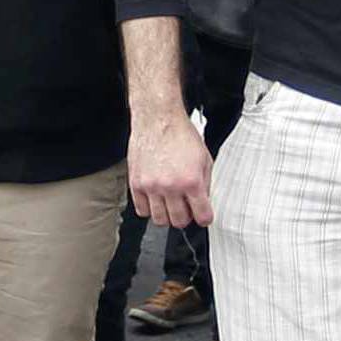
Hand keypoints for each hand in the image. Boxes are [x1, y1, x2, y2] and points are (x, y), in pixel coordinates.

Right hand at [128, 110, 213, 229]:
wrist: (158, 119)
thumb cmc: (180, 134)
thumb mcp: (204, 158)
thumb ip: (205, 183)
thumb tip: (203, 201)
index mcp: (192, 181)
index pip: (202, 216)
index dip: (204, 217)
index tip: (203, 215)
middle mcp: (171, 186)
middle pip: (179, 221)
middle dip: (185, 217)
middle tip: (185, 208)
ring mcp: (151, 186)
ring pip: (159, 220)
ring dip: (166, 215)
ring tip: (169, 204)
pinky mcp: (136, 183)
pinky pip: (142, 210)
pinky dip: (149, 208)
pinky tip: (155, 198)